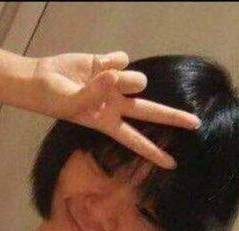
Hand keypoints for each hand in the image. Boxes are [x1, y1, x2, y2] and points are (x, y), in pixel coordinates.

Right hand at [29, 51, 200, 169]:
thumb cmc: (54, 99)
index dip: (154, 152)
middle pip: (151, 112)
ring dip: (121, 78)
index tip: (172, 164)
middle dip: (173, 117)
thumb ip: (96, 91)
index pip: (136, 140)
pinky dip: (109, 60)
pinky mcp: (111, 64)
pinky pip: (122, 58)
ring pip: (136, 79)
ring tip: (99, 77)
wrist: (42, 79)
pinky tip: (95, 65)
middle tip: (196, 124)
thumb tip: (116, 76)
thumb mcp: (73, 103)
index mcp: (108, 122)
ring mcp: (116, 84)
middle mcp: (117, 105)